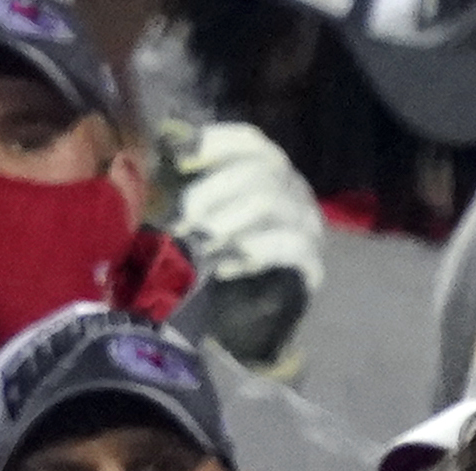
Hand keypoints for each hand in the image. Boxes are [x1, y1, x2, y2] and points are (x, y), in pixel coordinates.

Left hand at [157, 121, 325, 369]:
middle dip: (213, 190)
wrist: (240, 323)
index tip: (181, 160)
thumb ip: (182, 182)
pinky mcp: (312, 266)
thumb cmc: (214, 259)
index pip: (252, 142)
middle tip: (184, 218)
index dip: (216, 143)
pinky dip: (250, 252)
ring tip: (201, 243)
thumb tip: (162, 146)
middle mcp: (296, 193)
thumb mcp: (193, 212)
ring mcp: (309, 229)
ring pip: (271, 202)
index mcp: (268, 173)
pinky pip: (288, 246)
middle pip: (261, 169)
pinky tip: (224, 268)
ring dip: (226, 220)